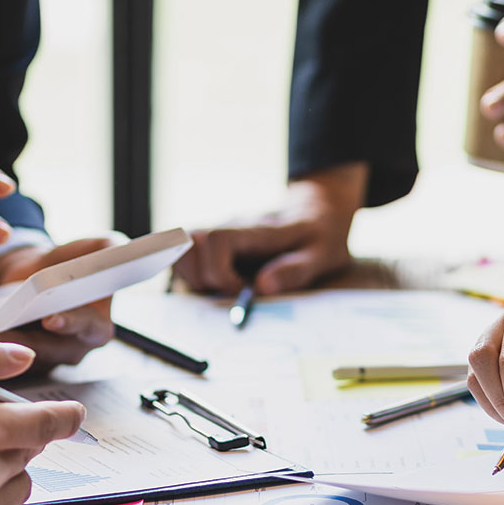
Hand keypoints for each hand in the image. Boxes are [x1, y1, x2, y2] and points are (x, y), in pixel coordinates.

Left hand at [0, 236, 117, 367]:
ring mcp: (45, 358)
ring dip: (1, 347)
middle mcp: (73, 348)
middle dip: (28, 341)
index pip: (87, 329)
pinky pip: (3, 362)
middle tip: (6, 331)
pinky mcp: (19, 363)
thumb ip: (107, 250)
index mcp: (96, 326)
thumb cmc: (65, 266)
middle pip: (51, 349)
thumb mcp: (90, 251)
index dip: (71, 324)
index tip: (51, 318)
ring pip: (23, 358)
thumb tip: (119, 249)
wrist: (34, 276)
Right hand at [173, 162, 365, 295]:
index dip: (218, 272)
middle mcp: (230, 227)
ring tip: (223, 290)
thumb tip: (261, 287)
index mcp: (256, 230)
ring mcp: (219, 232)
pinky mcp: (213, 242)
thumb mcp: (322, 256)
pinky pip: (185, 256)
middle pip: (189, 244)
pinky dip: (193, 276)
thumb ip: (294, 271)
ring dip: (193, 277)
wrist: (317, 211)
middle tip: (230, 293)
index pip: (215, 239)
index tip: (241, 291)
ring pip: (181, 249)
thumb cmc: (320, 236)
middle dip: (201, 278)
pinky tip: (219, 285)